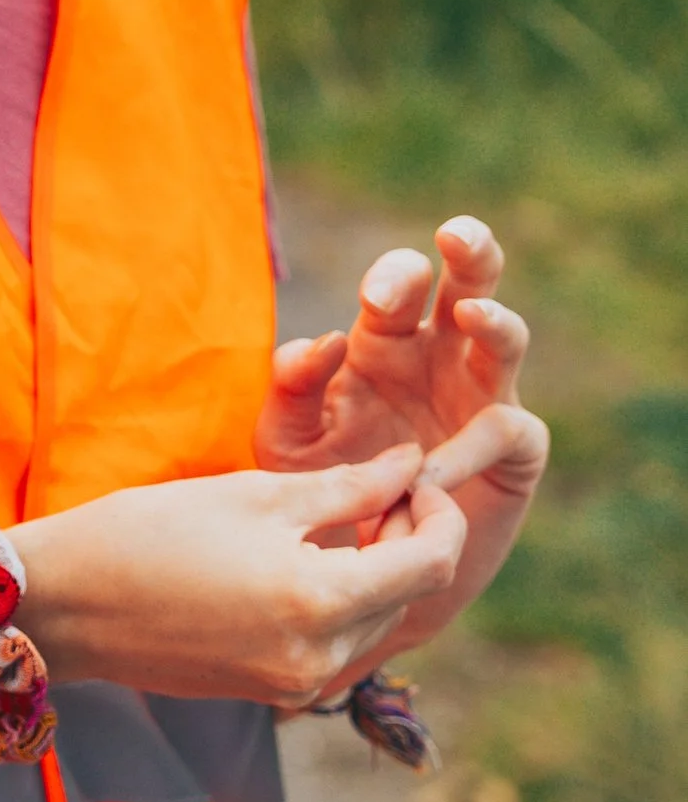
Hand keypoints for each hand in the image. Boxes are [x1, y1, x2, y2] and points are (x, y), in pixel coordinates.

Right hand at [30, 443, 468, 710]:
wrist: (65, 605)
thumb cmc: (150, 533)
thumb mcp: (256, 494)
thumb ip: (348, 484)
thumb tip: (411, 464)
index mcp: (320, 602)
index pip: (432, 562)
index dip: (439, 511)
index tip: (415, 474)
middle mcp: (320, 658)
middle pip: (408, 595)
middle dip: (408, 538)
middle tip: (379, 485)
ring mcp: (296, 685)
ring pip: (375, 623)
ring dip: (376, 571)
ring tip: (338, 519)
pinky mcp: (272, 693)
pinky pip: (336, 645)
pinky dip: (339, 601)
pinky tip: (302, 560)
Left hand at [255, 216, 529, 474]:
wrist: (357, 566)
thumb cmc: (320, 488)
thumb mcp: (287, 440)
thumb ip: (292, 388)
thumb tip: (327, 341)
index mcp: (384, 340)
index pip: (399, 286)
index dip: (393, 279)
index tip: (376, 299)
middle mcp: (439, 356)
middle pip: (468, 283)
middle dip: (471, 250)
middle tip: (455, 235)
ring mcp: (481, 397)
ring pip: (506, 339)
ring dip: (496, 321)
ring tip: (476, 316)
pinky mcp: (514, 451)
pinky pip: (506, 430)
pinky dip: (470, 447)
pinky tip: (428, 473)